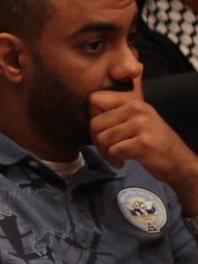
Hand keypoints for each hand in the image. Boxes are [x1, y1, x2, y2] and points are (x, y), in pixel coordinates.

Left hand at [90, 76, 197, 206]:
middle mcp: (137, 108)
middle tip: (109, 150)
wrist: (178, 161)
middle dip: (97, 141)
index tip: (104, 132)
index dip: (94, 120)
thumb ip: (114, 115)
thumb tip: (85, 117)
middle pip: (94, 123)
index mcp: (133, 101)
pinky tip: (123, 162)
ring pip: (102, 138)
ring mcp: (141, 125)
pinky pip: (113, 151)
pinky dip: (114, 160)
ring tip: (117, 156)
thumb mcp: (135, 121)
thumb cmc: (151, 142)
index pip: (94, 101)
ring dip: (105, 153)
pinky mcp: (143, 143)